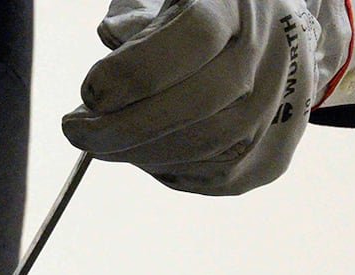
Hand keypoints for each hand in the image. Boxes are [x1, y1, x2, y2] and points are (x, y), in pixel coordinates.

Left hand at [63, 0, 354, 194]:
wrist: (274, 49)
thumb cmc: (201, 24)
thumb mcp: (168, 5)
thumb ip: (138, 21)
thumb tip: (108, 45)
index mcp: (240, 5)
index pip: (195, 38)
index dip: (134, 73)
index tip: (90, 92)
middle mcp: (271, 55)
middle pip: (198, 104)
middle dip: (122, 127)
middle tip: (75, 129)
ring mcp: (279, 110)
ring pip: (201, 149)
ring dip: (134, 152)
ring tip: (101, 140)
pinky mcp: (268, 161)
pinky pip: (204, 178)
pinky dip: (160, 167)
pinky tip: (140, 150)